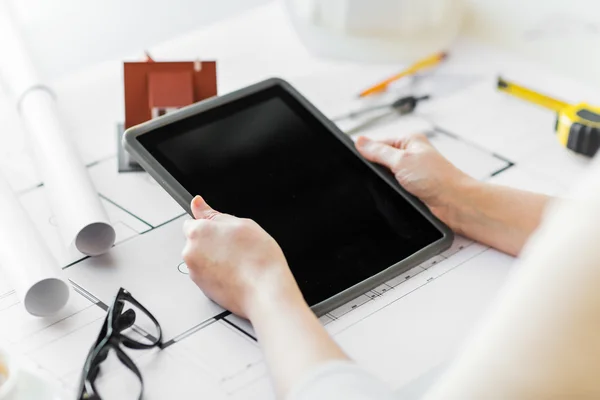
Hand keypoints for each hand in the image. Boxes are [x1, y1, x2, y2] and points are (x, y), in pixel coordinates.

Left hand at [182, 196, 303, 318]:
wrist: (265, 290)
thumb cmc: (258, 258)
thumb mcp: (242, 224)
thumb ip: (214, 214)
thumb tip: (198, 203)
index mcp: (198, 231)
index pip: (193, 223)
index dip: (211, 227)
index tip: (224, 233)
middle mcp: (190, 251)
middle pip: (196, 242)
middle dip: (211, 243)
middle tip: (235, 247)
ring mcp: (194, 271)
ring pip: (201, 259)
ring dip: (213, 259)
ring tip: (237, 263)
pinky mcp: (201, 288)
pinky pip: (206, 275)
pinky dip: (216, 274)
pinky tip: (235, 274)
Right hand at [355, 133, 474, 227]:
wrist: (454, 204)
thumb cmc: (438, 179)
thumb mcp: (402, 160)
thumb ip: (378, 151)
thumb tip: (360, 141)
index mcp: (409, 141)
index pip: (378, 142)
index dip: (366, 152)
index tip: (356, 159)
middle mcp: (410, 156)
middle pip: (380, 161)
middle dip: (376, 170)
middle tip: (378, 176)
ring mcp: (411, 173)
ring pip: (386, 177)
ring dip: (385, 184)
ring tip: (392, 187)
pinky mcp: (412, 190)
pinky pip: (393, 190)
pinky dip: (391, 193)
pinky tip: (394, 196)